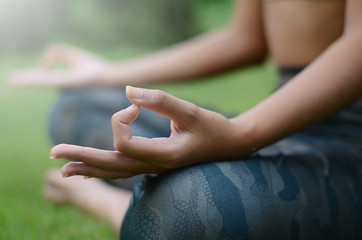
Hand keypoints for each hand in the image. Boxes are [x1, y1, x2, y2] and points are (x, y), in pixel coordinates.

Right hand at [8, 44, 108, 87]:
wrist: (104, 74)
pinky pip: (44, 80)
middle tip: (11, 80)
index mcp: (60, 78)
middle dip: (24, 80)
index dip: (30, 76)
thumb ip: (57, 52)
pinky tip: (23, 79)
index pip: (42, 77)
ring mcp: (59, 84)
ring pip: (38, 81)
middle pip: (38, 80)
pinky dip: (32, 79)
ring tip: (12, 80)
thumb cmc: (91, 65)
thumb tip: (46, 55)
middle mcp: (58, 83)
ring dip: (25, 80)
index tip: (17, 77)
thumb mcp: (70, 54)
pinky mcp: (62, 82)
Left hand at [51, 86, 243, 178]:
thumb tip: (128, 90)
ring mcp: (153, 167)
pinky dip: (104, 170)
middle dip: (82, 158)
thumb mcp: (191, 111)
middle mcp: (154, 165)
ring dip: (89, 169)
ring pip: (115, 172)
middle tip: (54, 154)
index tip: (135, 104)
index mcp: (163, 155)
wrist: (230, 145)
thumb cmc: (213, 128)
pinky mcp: (154, 163)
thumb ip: (161, 100)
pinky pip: (124, 169)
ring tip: (64, 171)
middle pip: (111, 165)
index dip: (121, 119)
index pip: (125, 143)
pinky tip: (91, 170)